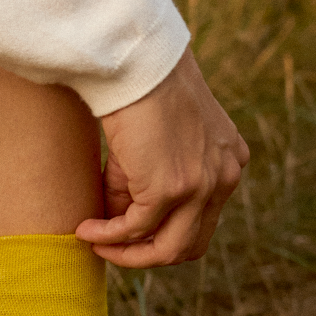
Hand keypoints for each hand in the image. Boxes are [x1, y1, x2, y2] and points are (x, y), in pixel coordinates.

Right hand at [75, 50, 248, 267]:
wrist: (138, 60)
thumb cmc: (141, 85)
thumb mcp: (154, 140)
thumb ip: (143, 182)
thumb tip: (116, 219)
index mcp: (228, 161)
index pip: (203, 220)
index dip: (164, 233)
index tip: (129, 230)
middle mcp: (225, 176)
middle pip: (190, 244)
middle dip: (147, 253)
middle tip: (111, 247)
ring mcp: (203, 185)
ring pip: (168, 247)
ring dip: (129, 254)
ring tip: (96, 244)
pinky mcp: (173, 188)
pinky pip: (136, 229)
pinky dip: (109, 237)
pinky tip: (86, 230)